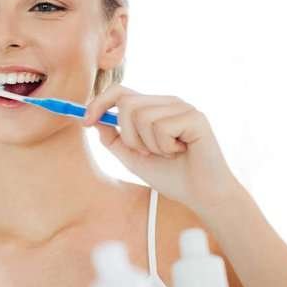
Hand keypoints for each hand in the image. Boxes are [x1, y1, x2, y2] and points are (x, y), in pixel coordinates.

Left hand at [84, 85, 240, 215]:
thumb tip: (94, 120)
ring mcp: (182, 107)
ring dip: (149, 145)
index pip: (120, 91)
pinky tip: (181, 152)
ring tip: (168, 154)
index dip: (99, 103)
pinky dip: (165, 147)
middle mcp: (167, 102)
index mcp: (153, 107)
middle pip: (127, 103)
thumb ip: (113, 138)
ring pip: (142, 116)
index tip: (86, 121)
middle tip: (147, 153)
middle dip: (129, 136)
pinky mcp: (195, 117)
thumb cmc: (171, 175)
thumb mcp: (132, 157)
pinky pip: (161, 127)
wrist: (201, 195)